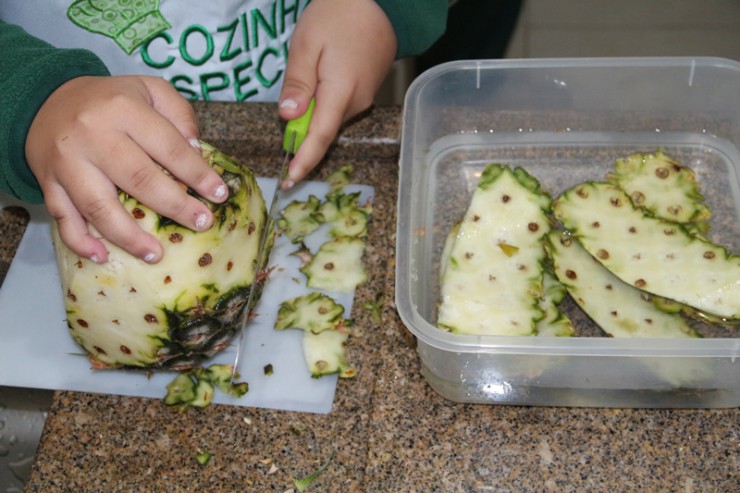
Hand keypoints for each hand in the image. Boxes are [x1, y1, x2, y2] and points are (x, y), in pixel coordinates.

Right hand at [25, 75, 227, 263]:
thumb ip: (179, 114)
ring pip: (98, 206)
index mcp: (123, 110)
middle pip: (138, 178)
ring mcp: (67, 162)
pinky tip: (102, 256)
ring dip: (129, 236)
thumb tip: (196, 151)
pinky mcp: (49, 182)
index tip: (219, 195)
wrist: (45, 101)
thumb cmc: (110, 101)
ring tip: (156, 255)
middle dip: (175, 206)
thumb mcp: (149, 90)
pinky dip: (80, 241)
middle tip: (202, 224)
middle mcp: (93, 135)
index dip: (197, 174)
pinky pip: (63, 216)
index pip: (168, 146)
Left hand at [277, 0, 396, 186]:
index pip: (319, 138)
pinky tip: (318, 80)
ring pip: (329, 117)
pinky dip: (323, 104)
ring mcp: (363, 98)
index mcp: (340, 93)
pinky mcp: (365, 91)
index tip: (290, 179)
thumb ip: (297, 84)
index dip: (304, 161)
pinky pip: (338, 106)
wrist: (380, 2)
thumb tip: (288, 118)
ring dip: (311, 113)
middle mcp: (356, 103)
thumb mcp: (307, 44)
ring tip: (306, 79)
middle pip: (322, 129)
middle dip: (300, 131)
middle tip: (286, 112)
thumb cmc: (340, 15)